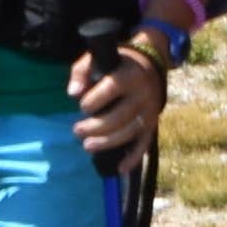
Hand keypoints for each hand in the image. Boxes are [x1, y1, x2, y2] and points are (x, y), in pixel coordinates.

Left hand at [75, 37, 171, 161]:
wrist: (151, 63)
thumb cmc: (118, 62)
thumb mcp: (98, 59)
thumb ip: (81, 72)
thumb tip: (72, 93)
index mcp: (130, 75)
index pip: (112, 88)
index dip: (94, 100)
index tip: (82, 106)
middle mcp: (143, 94)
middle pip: (120, 116)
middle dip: (96, 126)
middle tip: (77, 131)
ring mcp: (150, 110)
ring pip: (130, 132)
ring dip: (108, 142)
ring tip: (87, 146)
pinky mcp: (153, 123)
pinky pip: (145, 143)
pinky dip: (134, 157)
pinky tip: (120, 168)